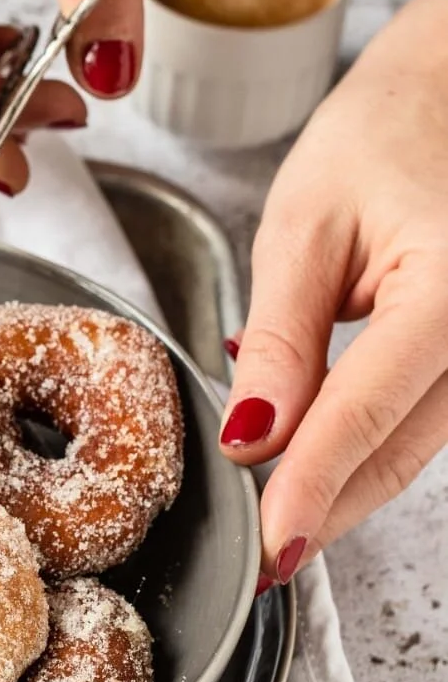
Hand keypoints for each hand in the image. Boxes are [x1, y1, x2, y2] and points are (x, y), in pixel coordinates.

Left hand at [220, 0, 447, 586]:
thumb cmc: (391, 126)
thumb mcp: (307, 223)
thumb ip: (281, 340)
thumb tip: (253, 438)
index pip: (366, 415)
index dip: (310, 490)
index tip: (269, 549)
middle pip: (399, 452)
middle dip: (323, 507)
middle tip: (258, 555)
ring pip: (416, 448)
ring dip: (345, 487)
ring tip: (277, 515)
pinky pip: (427, 419)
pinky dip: (371, 448)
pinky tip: (318, 463)